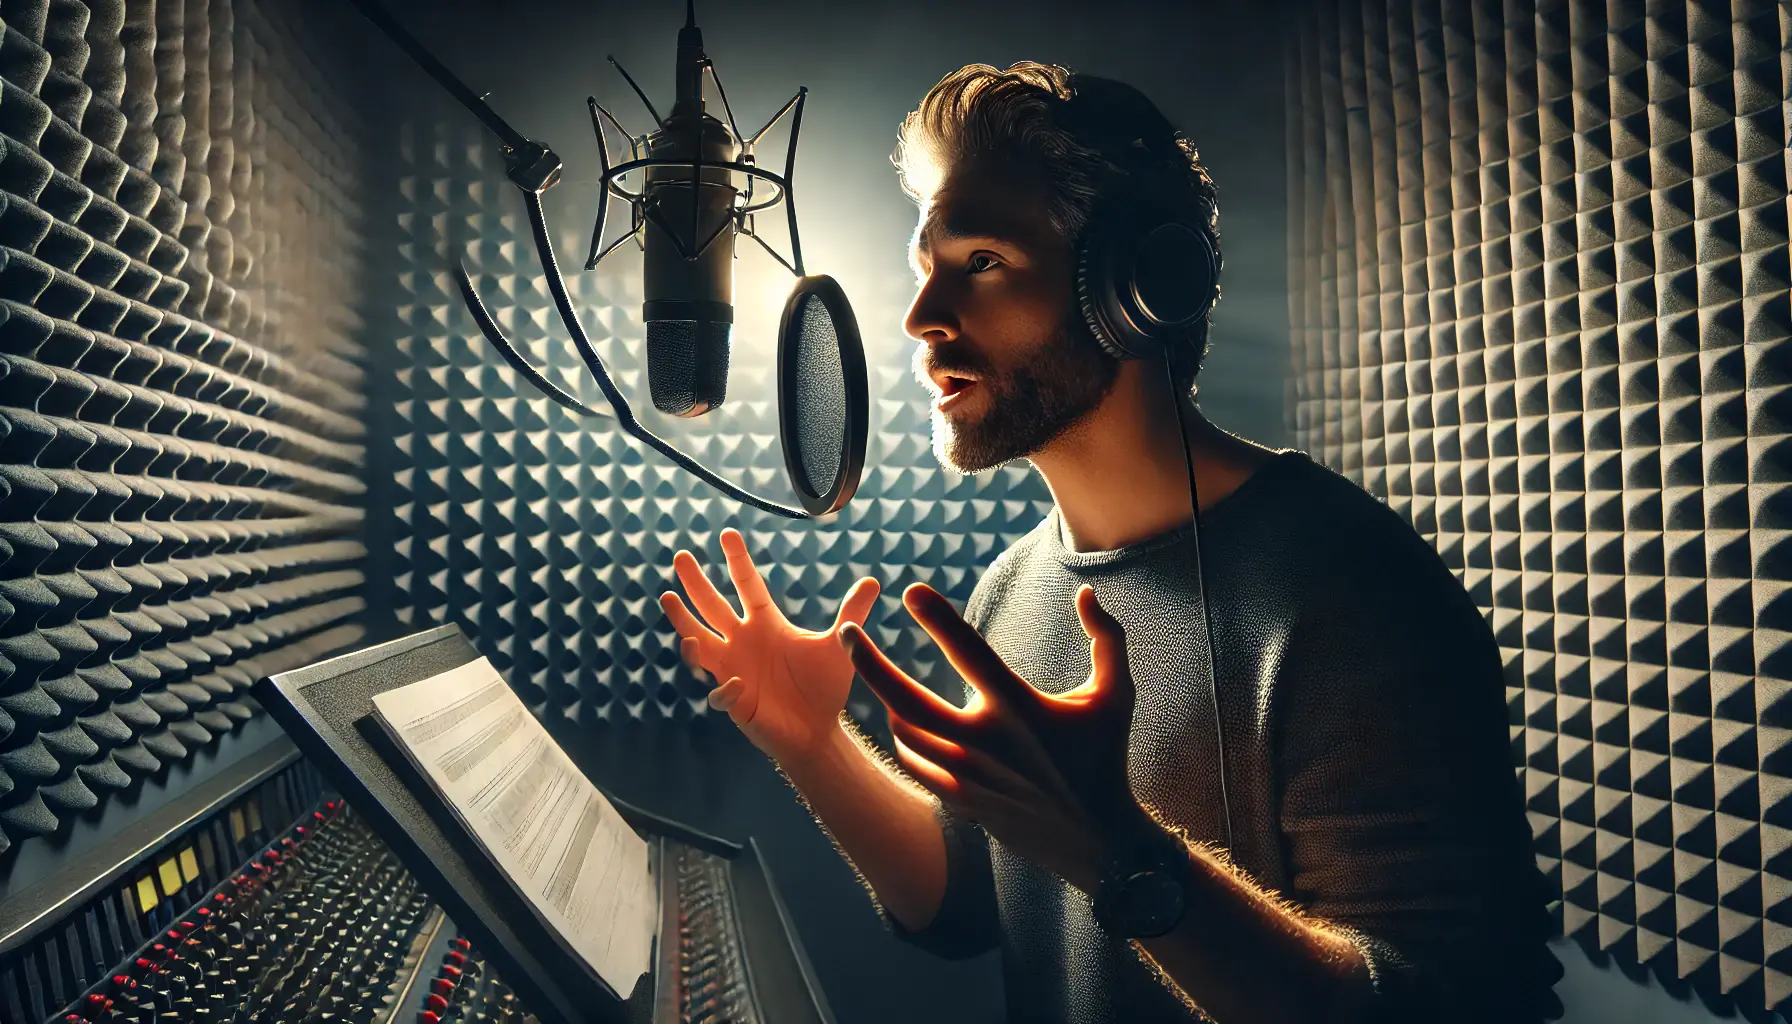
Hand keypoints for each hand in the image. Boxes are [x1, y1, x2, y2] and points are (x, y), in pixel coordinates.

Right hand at [660, 528, 879, 762]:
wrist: (818, 730)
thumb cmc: (823, 687)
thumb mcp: (840, 647)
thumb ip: (852, 614)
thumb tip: (872, 581)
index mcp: (765, 624)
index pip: (747, 586)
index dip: (738, 561)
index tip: (727, 534)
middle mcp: (743, 643)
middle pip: (712, 608)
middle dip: (696, 583)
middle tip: (682, 556)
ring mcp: (734, 671)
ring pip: (699, 644)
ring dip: (684, 625)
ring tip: (668, 601)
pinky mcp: (736, 702)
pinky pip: (721, 693)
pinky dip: (725, 689)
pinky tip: (736, 684)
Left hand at [839, 583, 1147, 892]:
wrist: (1096, 839)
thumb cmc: (1104, 757)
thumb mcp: (1117, 694)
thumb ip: (1106, 638)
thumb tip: (1086, 593)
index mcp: (1019, 709)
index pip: (968, 652)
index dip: (937, 617)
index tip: (910, 591)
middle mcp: (985, 742)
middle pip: (905, 698)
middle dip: (868, 662)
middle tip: (844, 632)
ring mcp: (966, 775)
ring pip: (903, 731)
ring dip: (886, 698)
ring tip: (877, 671)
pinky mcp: (959, 800)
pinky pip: (913, 762)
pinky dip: (902, 737)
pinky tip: (901, 720)